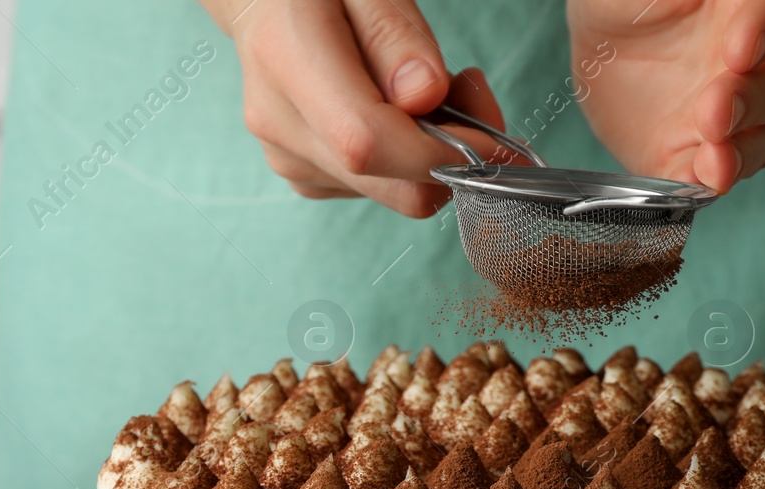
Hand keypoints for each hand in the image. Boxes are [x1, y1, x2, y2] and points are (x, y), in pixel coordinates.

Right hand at [200, 0, 510, 216]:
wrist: (266, 5)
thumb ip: (395, 36)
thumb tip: (426, 96)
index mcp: (288, 61)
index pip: (368, 143)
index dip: (445, 152)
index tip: (497, 137)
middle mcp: (282, 125)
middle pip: (393, 185)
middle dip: (455, 154)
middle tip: (469, 91)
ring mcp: (292, 160)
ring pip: (396, 193)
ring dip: (435, 154)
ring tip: (427, 89)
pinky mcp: (308, 179)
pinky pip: (381, 189)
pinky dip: (409, 162)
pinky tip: (399, 115)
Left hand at [567, 0, 764, 191]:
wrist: (595, 48)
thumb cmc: (626, 0)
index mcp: (751, 4)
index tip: (739, 50)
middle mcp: (759, 58)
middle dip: (758, 97)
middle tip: (715, 109)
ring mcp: (734, 111)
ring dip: (744, 147)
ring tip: (713, 154)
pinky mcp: (701, 152)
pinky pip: (722, 171)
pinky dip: (715, 177)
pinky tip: (702, 175)